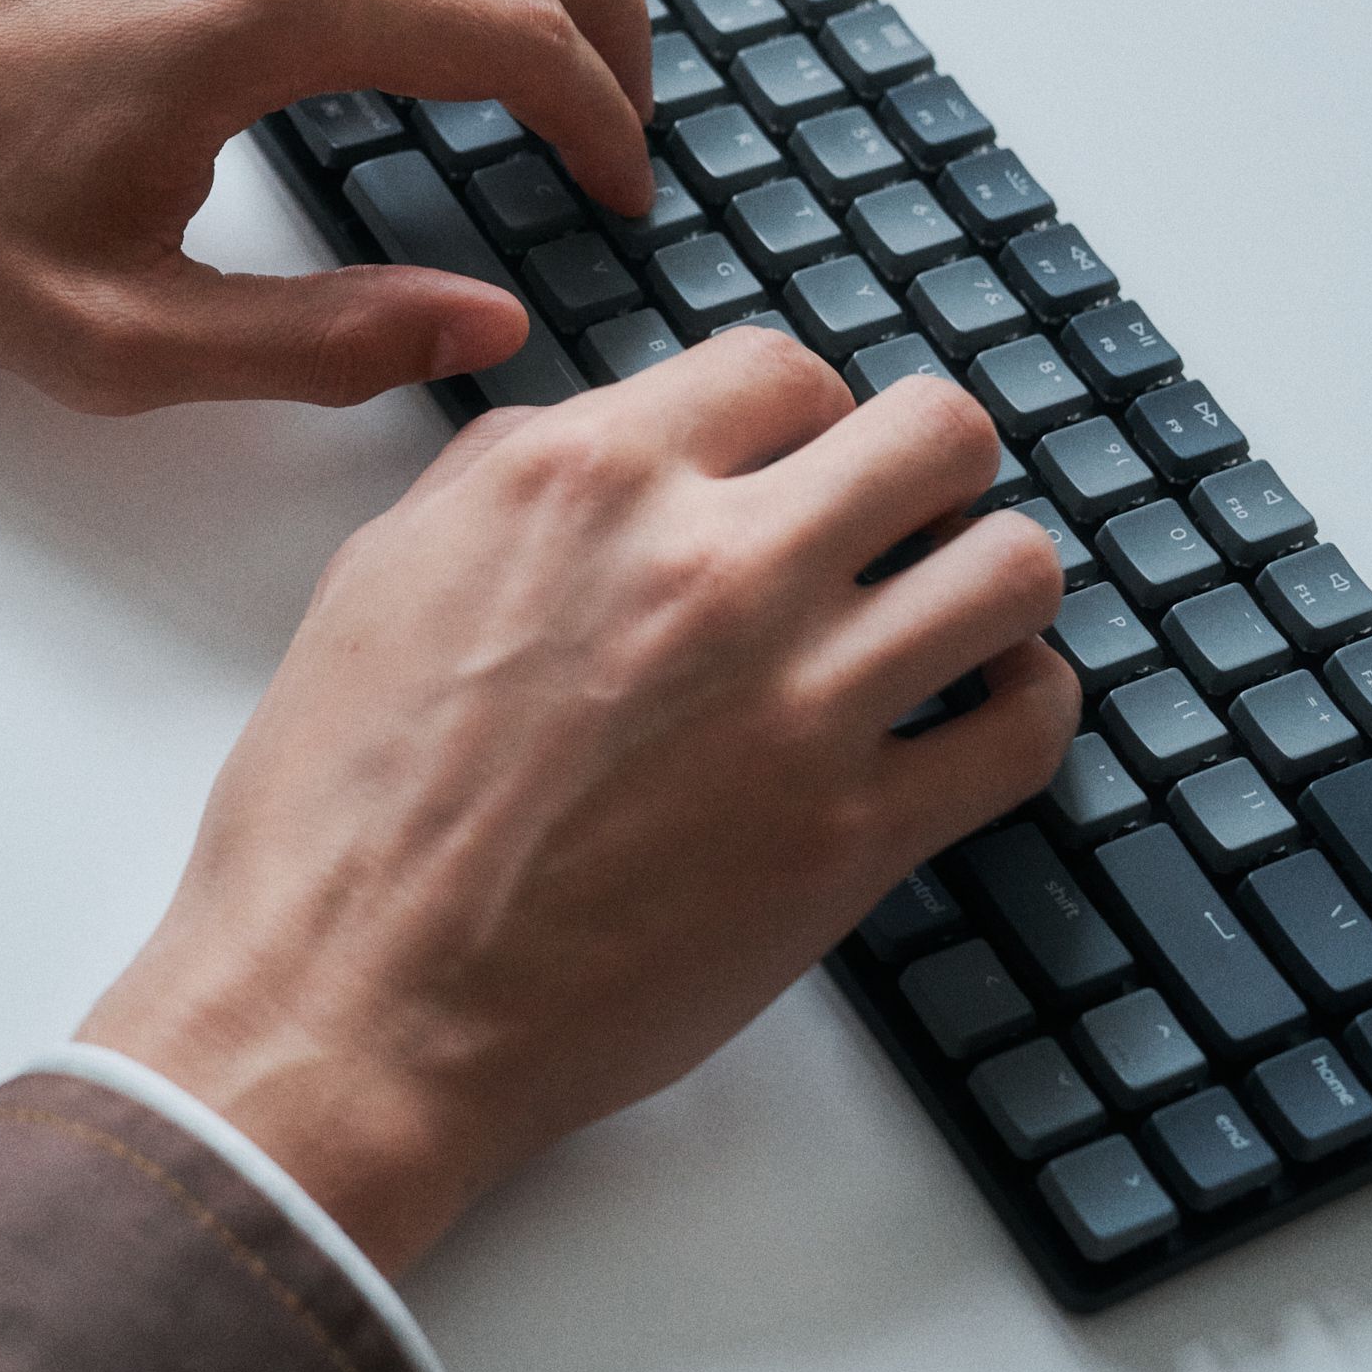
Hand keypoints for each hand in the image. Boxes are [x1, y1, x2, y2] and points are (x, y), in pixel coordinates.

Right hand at [80, 334, 1074, 1272]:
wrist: (353, 1003)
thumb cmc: (344, 803)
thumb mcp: (389, 567)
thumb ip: (514, 472)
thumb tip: (610, 434)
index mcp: (591, 480)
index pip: (782, 368)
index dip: (801, 416)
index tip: (796, 465)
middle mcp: (712, 566)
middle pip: (935, 433)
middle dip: (928, 468)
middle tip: (895, 523)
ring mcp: (798, 702)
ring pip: (1012, 567)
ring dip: (992, 579)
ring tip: (951, 617)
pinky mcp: (851, 838)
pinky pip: (1025, 733)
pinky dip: (1027, 709)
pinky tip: (982, 714)